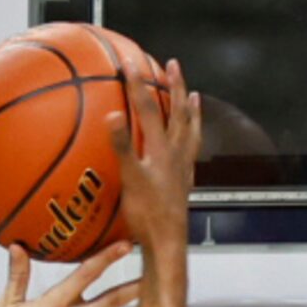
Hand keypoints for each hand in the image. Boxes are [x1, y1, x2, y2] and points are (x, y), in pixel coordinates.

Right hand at [109, 58, 201, 253]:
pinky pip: (192, 151)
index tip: (129, 62)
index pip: (148, 109)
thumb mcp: (130, 180)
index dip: (138, 84)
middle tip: (172, 65)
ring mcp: (182, 168)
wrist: (168, 244)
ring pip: (190, 131)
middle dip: (175, 86)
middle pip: (178, 113)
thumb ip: (122, 147)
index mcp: (161, 150)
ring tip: (194, 96)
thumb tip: (112, 116)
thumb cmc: (148, 217)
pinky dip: (192, 138)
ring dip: (191, 111)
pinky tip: (188, 141)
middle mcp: (176, 155)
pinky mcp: (184, 183)